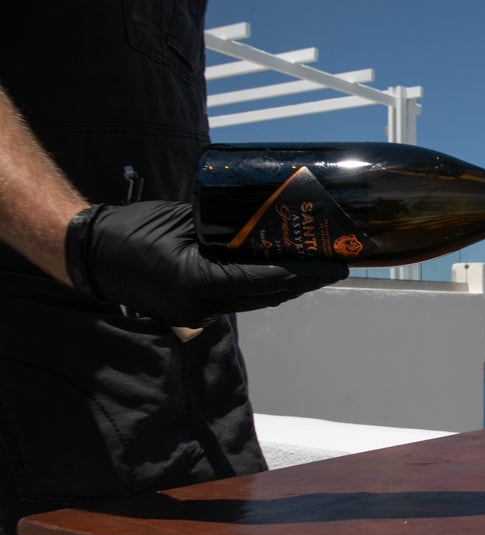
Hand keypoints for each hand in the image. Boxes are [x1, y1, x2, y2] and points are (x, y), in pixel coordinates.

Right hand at [65, 202, 348, 326]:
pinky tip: (287, 268)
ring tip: (321, 265)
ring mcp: (200, 313)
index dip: (307, 273)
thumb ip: (226, 225)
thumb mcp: (185, 220)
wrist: (91, 254)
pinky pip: (241, 297)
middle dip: (308, 280)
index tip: (337, 264)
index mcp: (200, 283)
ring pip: (259, 299)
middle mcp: (204, 306)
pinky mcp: (197, 310)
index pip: (268, 280)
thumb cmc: (133, 230)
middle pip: (271, 295)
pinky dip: (266, 283)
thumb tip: (268, 220)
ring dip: (291, 284)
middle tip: (341, 262)